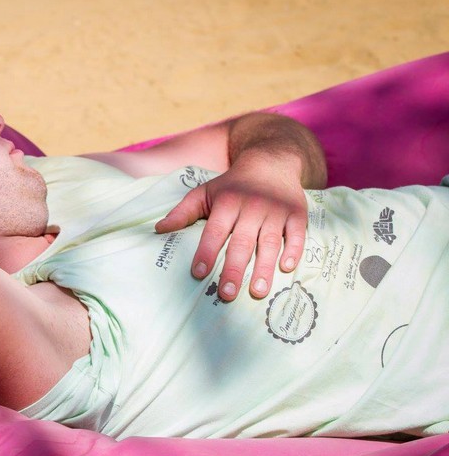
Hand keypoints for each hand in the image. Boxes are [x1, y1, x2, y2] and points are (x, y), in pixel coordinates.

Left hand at [155, 156, 307, 300]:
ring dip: (264, 268)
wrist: (271, 162)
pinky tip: (286, 268)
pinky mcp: (296, 213)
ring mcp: (275, 210)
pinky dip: (293, 250)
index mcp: (227, 202)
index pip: (214, 231)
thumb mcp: (205, 192)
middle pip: (241, 242)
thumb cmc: (233, 185)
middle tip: (227, 294)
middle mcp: (251, 207)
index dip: (206, 252)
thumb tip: (158, 230)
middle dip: (234, 269)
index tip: (198, 273)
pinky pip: (296, 234)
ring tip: (257, 292)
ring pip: (269, 242)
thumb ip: (183, 212)